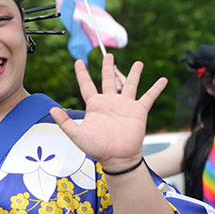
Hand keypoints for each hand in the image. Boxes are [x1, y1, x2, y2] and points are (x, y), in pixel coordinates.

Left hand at [50, 54, 166, 170]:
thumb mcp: (76, 134)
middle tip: (108, 55)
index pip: (86, 85)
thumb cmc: (96, 148)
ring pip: (130, 84)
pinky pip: (148, 97)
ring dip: (134, 73)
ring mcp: (125, 105)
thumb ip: (65, 121)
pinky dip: (156, 88)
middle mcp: (110, 102)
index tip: (79, 61)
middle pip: (108, 79)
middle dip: (108, 67)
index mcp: (95, 105)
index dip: (82, 73)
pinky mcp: (138, 111)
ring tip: (138, 62)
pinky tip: (163, 79)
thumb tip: (52, 110)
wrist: (116, 158)